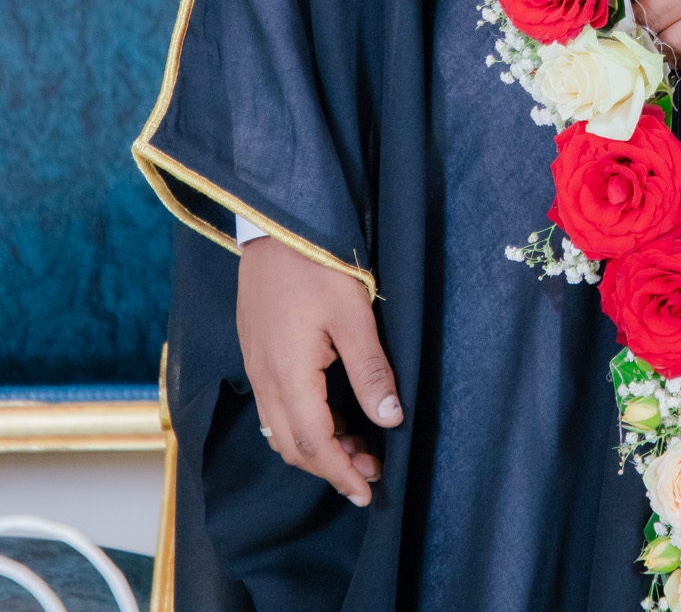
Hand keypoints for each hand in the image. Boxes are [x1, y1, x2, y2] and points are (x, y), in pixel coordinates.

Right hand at [236, 235, 401, 504]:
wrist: (276, 224)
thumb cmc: (317, 263)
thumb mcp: (354, 314)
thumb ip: (371, 370)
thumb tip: (390, 419)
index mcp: (288, 375)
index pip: (314, 445)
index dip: (341, 473)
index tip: (368, 491)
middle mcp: (265, 379)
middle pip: (293, 447)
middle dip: (331, 466)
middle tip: (371, 469)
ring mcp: (256, 366)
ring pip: (281, 430)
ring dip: (317, 446)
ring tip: (357, 444)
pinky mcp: (256, 352)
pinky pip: (275, 407)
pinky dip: (303, 423)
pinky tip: (332, 413)